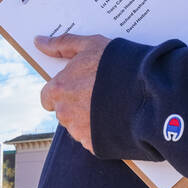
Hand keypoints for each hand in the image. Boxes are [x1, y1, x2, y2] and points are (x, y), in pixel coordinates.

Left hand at [36, 33, 110, 151]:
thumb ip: (61, 44)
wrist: (149, 94)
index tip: (77, 87)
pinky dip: (100, 132)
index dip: (62, 91)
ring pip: (77, 126)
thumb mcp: (91, 45)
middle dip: (77, 104)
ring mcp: (79, 132)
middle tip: (99, 94)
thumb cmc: (118, 64)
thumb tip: (38, 41)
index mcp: (59, 90)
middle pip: (64, 112)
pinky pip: (92, 139)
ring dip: (88, 119)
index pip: (47, 97)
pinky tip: (115, 119)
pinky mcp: (94, 145)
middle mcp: (64, 113)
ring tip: (110, 106)